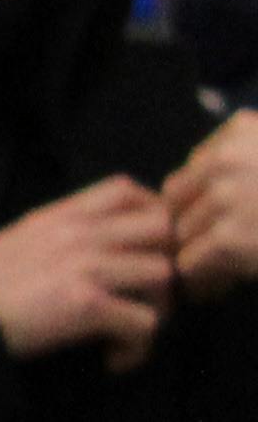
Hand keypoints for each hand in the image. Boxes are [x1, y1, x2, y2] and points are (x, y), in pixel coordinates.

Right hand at [0, 180, 175, 367]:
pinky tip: (112, 358)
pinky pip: (145, 323)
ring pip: (163, 276)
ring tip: (126, 331)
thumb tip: (98, 250)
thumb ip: (60, 235)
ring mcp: (86, 267)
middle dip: (164, 262)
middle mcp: (79, 233)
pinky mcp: (87, 306)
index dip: (152, 215)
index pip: (129, 189)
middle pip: (163, 230)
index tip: (142, 249)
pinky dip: (137, 348)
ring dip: (154, 309)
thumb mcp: (17, 240)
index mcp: (59, 215)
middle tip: (144, 294)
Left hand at [172, 109, 257, 302]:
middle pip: (176, 203)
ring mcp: (226, 198)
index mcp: (242, 132)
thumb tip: (189, 194)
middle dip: (191, 231)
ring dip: (196, 257)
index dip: (198, 205)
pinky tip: (218, 290)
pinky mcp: (230, 239)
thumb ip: (246, 164)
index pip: (192, 172)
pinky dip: (202, 281)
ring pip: (182, 235)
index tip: (211, 229)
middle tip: (206, 257)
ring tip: (215, 276)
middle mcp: (226, 160)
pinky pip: (191, 264)